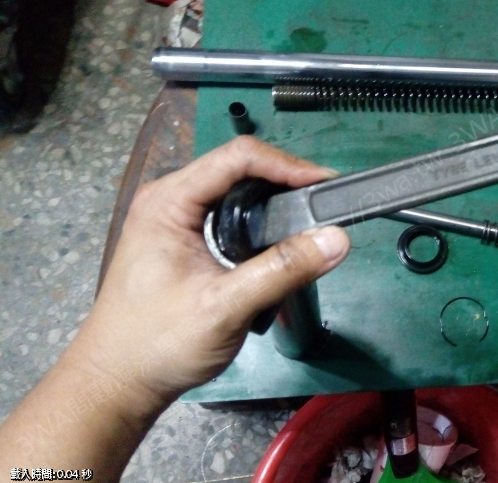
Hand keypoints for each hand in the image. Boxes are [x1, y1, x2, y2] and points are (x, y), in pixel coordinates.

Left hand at [66, 136, 350, 405]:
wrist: (118, 382)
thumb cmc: (160, 343)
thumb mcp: (226, 306)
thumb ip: (283, 269)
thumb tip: (338, 239)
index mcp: (169, 201)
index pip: (238, 157)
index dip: (288, 165)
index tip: (327, 187)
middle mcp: (170, 199)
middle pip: (239, 168)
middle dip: (286, 182)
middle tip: (326, 207)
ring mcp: (175, 219)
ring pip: (236, 192)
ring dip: (275, 203)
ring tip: (311, 223)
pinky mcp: (184, 240)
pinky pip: (230, 214)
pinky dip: (260, 222)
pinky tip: (281, 243)